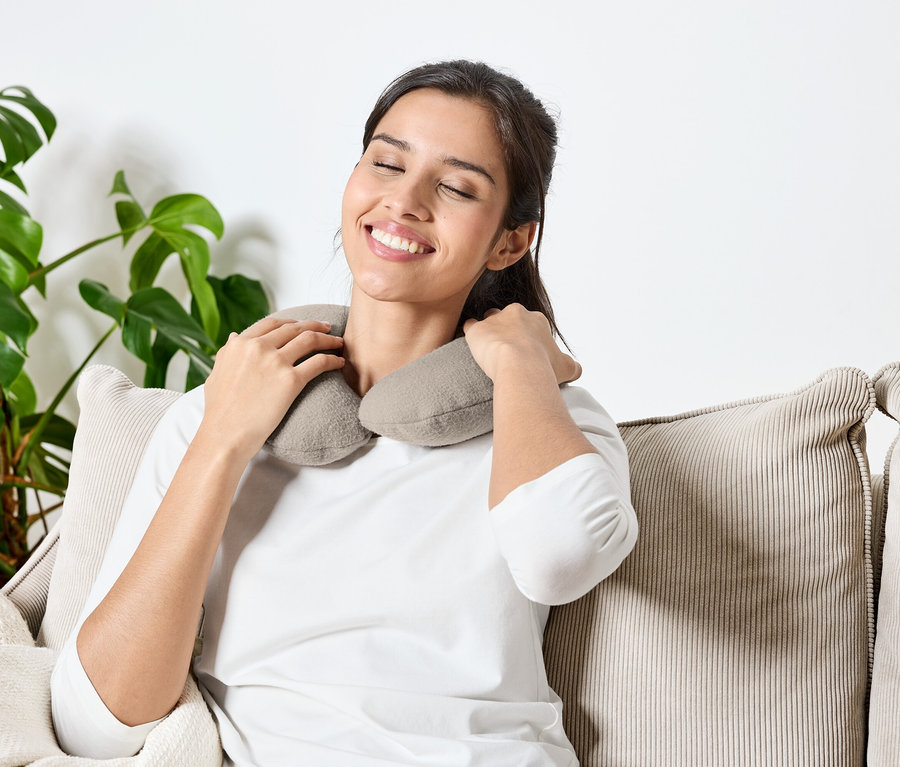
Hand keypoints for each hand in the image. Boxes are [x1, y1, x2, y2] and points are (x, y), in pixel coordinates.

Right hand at [200, 317, 344, 459]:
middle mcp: (258, 347)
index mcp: (240, 344)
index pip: (272, 324)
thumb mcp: (216, 373)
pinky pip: (319, 362)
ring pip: (310, 340)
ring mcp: (275, 362)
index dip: (292, 322)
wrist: (225, 434)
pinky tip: (339, 363)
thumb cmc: (220, 411)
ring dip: (328, 339)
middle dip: (314, 326)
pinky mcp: (291, 380)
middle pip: (294, 328)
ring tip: (339, 342)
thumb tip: (234, 336)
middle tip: (327, 328)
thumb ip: (228, 353)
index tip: (303, 324)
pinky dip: (332, 360)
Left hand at [462, 304, 580, 384]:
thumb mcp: (567, 367)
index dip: (527, 339)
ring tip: (489, 350)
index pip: (530, 324)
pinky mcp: (477, 329)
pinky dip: (471, 335)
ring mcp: (495, 319)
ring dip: (489, 332)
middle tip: (508, 354)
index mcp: (537, 320)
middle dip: (508, 332)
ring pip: (489, 319)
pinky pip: (470, 326)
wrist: (519, 366)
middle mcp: (516, 313)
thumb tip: (576, 369)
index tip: (525, 354)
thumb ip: (573, 366)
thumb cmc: (544, 367)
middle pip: (509, 318)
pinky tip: (474, 346)